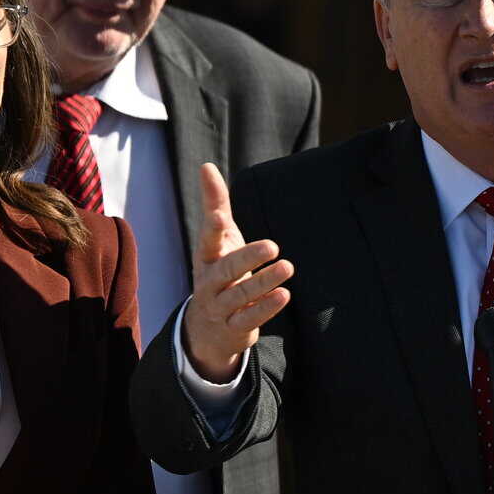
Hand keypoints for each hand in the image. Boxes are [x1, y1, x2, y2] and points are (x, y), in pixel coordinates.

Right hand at [180, 164, 291, 383]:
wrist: (207, 328)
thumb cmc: (218, 271)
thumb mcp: (218, 240)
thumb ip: (216, 204)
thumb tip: (207, 166)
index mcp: (206, 258)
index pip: (207, 241)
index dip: (213, 230)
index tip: (221, 218)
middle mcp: (209, 282)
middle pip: (227, 270)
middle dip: (248, 258)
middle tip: (272, 246)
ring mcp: (221, 307)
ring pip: (240, 295)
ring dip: (264, 282)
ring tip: (288, 267)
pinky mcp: (235, 327)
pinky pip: (250, 318)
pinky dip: (267, 307)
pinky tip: (284, 294)